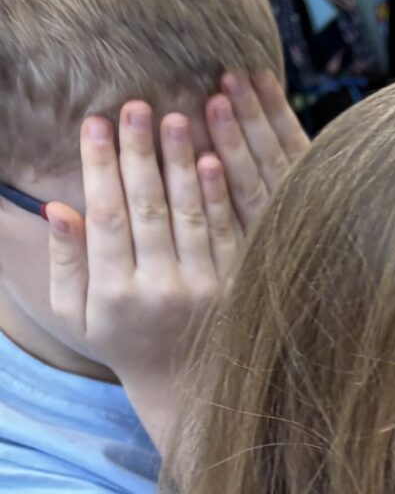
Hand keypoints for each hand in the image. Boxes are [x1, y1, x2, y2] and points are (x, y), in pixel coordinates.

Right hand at [44, 72, 306, 447]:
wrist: (185, 387)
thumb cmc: (122, 339)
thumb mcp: (77, 311)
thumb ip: (65, 261)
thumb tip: (57, 208)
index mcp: (115, 293)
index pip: (106, 217)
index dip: (100, 167)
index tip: (94, 123)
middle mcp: (161, 291)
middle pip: (149, 209)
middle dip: (141, 153)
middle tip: (137, 105)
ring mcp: (204, 292)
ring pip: (192, 216)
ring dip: (183, 164)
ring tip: (177, 118)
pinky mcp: (237, 289)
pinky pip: (228, 233)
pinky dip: (221, 196)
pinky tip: (214, 158)